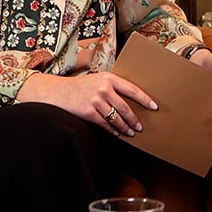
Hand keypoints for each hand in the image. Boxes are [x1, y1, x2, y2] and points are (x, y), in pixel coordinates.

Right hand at [16, 71, 156, 137]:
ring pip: (116, 117)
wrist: (56, 92)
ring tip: (131, 132)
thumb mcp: (97, 80)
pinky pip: (105, 124)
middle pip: (126, 107)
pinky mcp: (88, 112)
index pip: (132, 89)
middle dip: (134, 119)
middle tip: (141, 127)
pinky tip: (116, 134)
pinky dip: (112, 130)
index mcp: (109, 78)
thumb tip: (131, 100)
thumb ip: (112, 87)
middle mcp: (104, 88)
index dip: (145, 99)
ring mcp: (96, 100)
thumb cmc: (79, 87)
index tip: (154, 106)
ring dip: (125, 127)